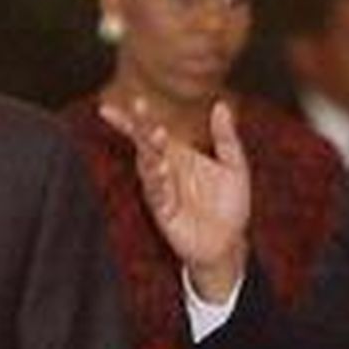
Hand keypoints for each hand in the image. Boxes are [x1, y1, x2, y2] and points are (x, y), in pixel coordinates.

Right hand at [100, 98, 249, 301]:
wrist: (229, 243)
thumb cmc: (229, 204)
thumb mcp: (234, 166)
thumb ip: (226, 137)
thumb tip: (221, 104)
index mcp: (177, 156)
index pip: (149, 134)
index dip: (131, 120)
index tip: (114, 105)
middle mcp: (165, 170)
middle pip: (145, 144)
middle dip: (139, 125)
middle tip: (139, 104)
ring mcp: (162, 191)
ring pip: (148, 166)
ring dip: (150, 149)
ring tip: (156, 132)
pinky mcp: (165, 212)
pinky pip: (157, 194)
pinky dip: (158, 181)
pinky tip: (161, 168)